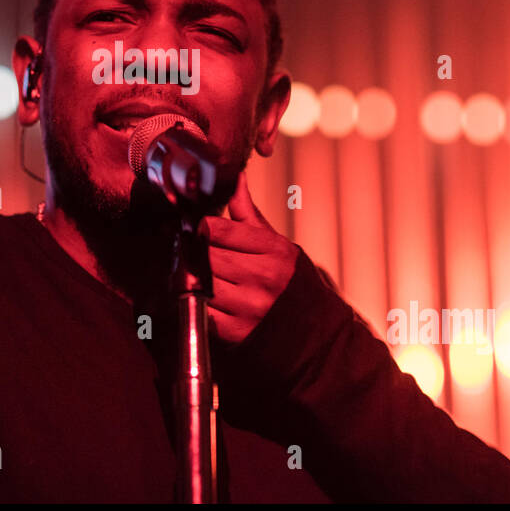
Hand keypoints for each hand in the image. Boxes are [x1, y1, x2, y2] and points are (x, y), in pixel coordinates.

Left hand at [199, 173, 298, 344]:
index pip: (221, 230)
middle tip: (194, 251)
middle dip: (198, 251)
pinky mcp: (237, 332)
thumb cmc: (293, 281)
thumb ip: (249, 214)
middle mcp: (263, 277)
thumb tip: (236, 178)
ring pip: (202, 281)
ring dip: (195, 276)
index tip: (203, 230)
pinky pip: (203, 310)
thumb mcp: (277, 244)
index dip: (205, 227)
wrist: (316, 331)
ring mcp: (249, 306)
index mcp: (273, 251)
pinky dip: (199, 302)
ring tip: (198, 272)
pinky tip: (205, 296)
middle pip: (208, 255)